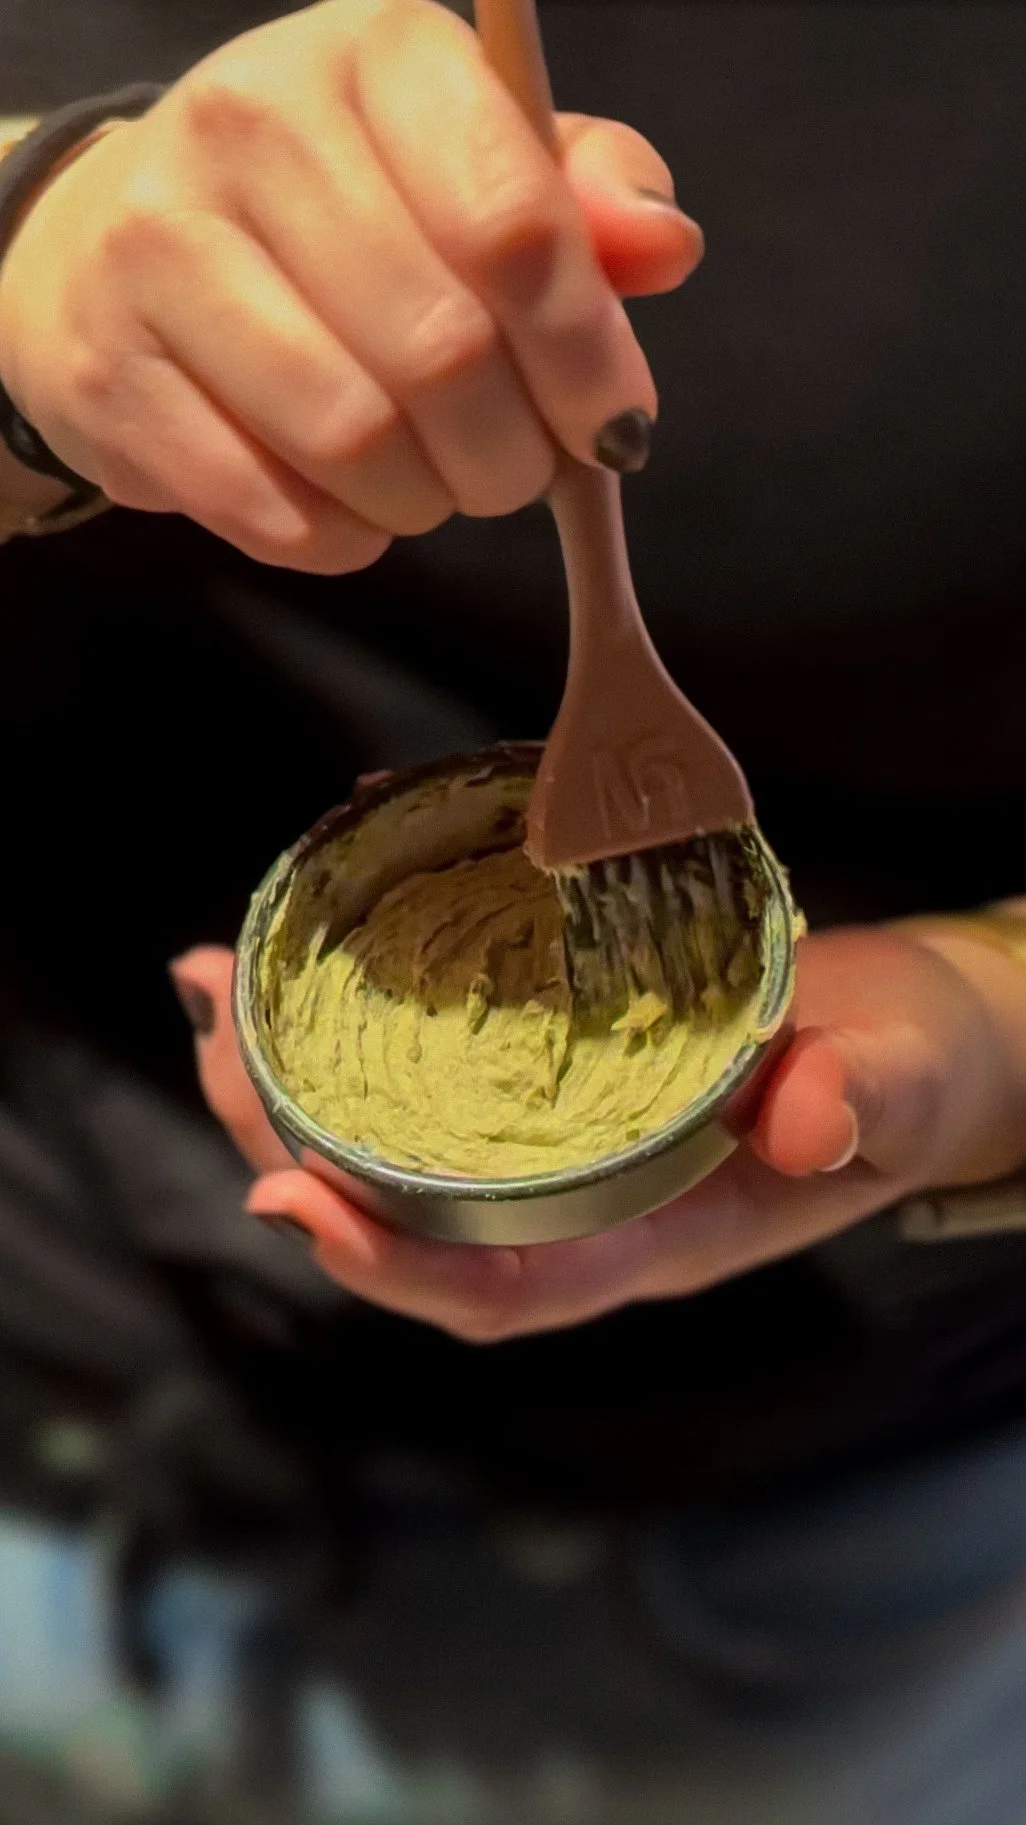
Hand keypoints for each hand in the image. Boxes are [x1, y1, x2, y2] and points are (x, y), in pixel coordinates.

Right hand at [0, 0, 700, 570]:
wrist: (119, 250)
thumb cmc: (337, 218)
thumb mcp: (469, 167)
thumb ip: (578, 201)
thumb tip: (663, 247)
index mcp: (376, 54)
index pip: (512, 220)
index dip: (585, 353)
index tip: (612, 424)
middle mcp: (252, 122)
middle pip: (442, 350)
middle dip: (511, 453)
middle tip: (516, 470)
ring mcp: (160, 244)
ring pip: (353, 438)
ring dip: (426, 501)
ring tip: (432, 486)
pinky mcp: (109, 369)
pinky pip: (272, 509)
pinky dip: (342, 538)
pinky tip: (351, 506)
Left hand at [171, 919, 1025, 1340]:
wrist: (906, 1038)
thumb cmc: (905, 1071)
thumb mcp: (902, 1082)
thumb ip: (863, 1102)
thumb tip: (809, 1118)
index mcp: (651, 1237)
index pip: (503, 1290)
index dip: (392, 1267)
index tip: (294, 1203)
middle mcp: (580, 1205)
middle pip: (405, 1218)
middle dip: (287, 1148)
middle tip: (212, 1035)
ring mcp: (556, 1146)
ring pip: (394, 1148)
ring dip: (291, 1082)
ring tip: (218, 987)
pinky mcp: (549, 1076)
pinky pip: (428, 1075)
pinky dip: (351, 1029)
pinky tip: (304, 959)